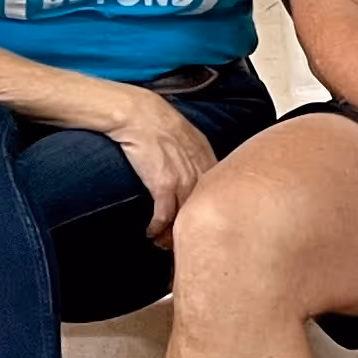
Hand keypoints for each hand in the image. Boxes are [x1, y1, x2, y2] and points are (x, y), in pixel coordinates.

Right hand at [102, 86, 216, 243]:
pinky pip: (163, 215)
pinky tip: (151, 232)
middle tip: (184, 243)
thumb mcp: (189, 138)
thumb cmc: (159, 123)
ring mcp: (183, 180)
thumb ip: (198, 157)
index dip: (211, 213)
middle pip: (203, 210)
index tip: (204, 225)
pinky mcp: (163, 184)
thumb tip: (199, 172)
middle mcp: (200, 173)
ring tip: (164, 243)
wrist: (139, 114)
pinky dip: (157, 227)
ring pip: (184, 216)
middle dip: (193, 229)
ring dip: (173, 234)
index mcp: (208, 161)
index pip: (218, 195)